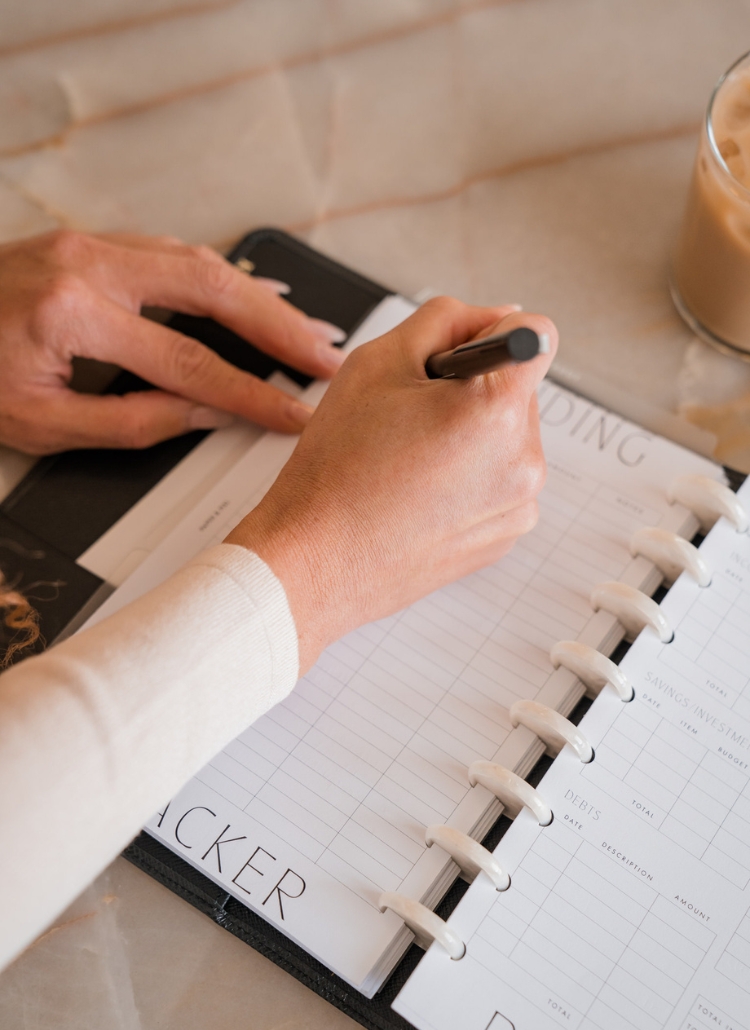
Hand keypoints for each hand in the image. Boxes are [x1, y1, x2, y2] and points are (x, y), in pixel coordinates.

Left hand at [0, 230, 345, 453]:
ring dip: (260, 297)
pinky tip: (250, 293)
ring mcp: (90, 244)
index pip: (190, 362)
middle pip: (214, 290)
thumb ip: (133, 422)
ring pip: (200, 261)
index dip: (252, 394)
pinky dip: (221, 275)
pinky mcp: (90, 242)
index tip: (294, 413)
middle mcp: (88, 265)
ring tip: (304, 328)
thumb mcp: (42, 423)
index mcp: (73, 316)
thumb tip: (204, 415)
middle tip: (326, 356)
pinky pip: (173, 251)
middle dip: (280, 327)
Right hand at [227, 297, 556, 671]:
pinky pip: (498, 485)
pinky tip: (419, 492)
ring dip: (471, 437)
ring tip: (409, 460)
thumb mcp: (376, 362)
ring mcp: (518, 507)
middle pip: (517, 391)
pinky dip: (469, 480)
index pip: (537, 334)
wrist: (315, 561)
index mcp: (497, 410)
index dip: (491, 333)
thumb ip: (445, 321)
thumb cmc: (336, 470)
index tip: (459, 357)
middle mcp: (524, 462)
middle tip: (411, 417)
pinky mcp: (504, 538)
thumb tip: (494, 316)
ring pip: (507, 440)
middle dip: (472, 391)